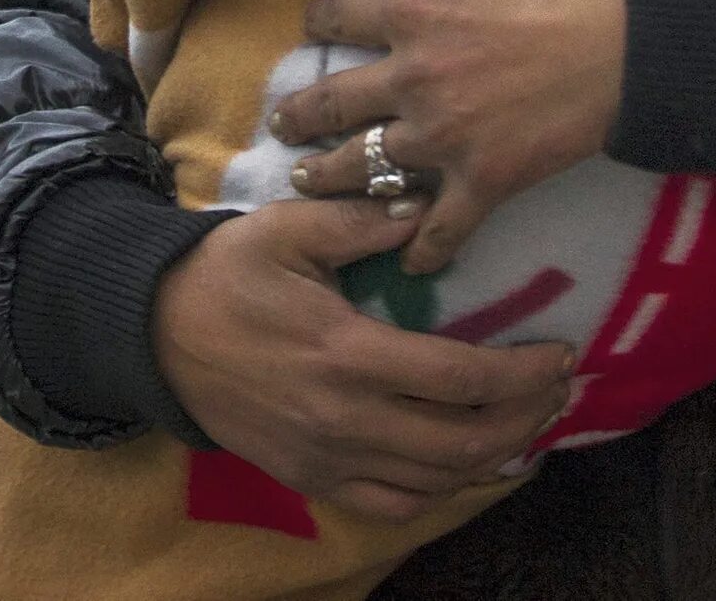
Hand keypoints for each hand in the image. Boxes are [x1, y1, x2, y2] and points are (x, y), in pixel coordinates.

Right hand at [151, 195, 573, 522]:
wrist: (153, 334)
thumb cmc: (226, 273)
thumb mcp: (286, 227)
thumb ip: (361, 220)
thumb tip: (427, 211)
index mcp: (344, 353)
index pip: (458, 380)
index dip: (522, 373)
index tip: (561, 354)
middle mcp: (342, 420)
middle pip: (461, 442)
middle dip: (525, 419)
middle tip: (560, 389)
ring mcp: (325, 459)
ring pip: (435, 482)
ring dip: (495, 456)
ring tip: (530, 421)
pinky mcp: (310, 480)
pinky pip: (393, 505)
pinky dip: (442, 489)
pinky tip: (470, 462)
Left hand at [273, 0, 624, 275]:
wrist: (634, 36)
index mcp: (408, 13)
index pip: (332, 20)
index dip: (318, 23)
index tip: (316, 30)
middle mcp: (411, 80)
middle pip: (331, 102)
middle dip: (298, 113)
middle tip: (282, 122)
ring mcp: (444, 137)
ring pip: (364, 168)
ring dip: (328, 177)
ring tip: (307, 181)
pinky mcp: (484, 180)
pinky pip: (439, 229)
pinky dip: (421, 250)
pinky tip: (407, 261)